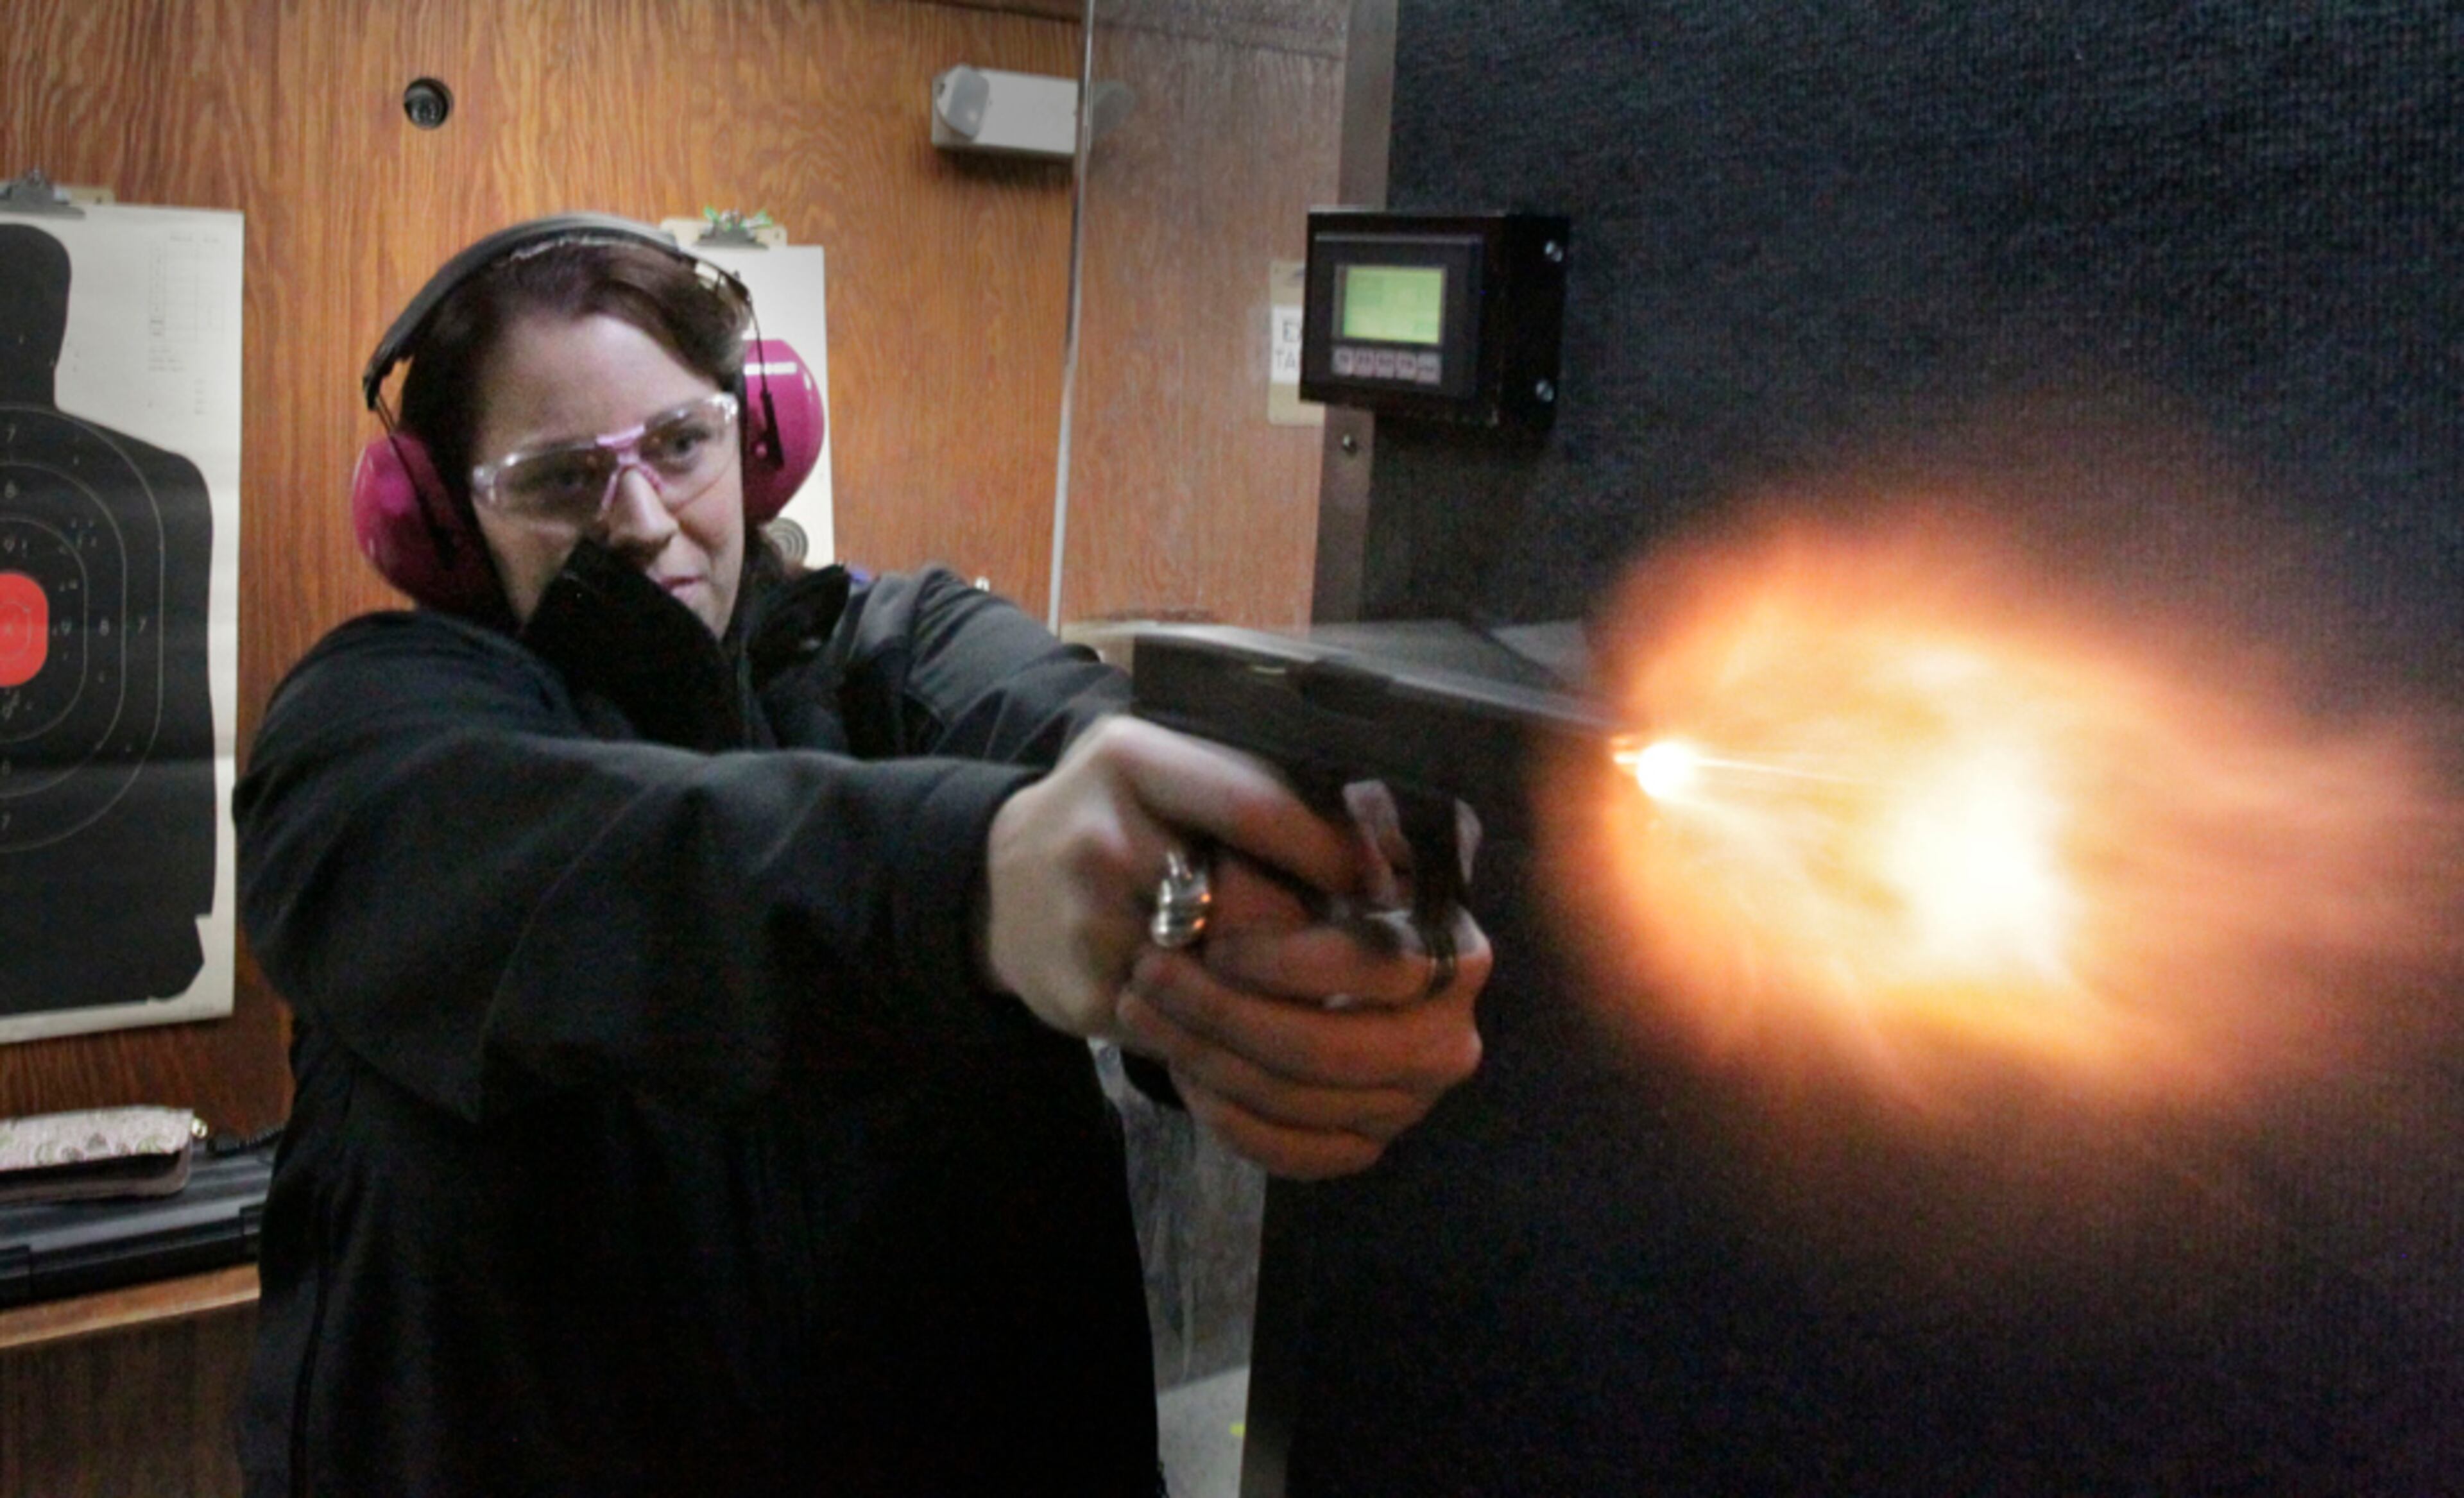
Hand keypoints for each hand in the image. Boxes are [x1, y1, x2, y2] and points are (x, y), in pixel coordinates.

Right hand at [981, 716, 1366, 1041]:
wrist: (993, 882)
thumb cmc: (1112, 813)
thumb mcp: (1161, 764)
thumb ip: (1246, 780)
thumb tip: (1374, 829)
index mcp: (1130, 760)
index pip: (1255, 806)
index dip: (1330, 850)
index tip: (1384, 880)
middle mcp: (1099, 838)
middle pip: (1248, 902)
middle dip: (1306, 930)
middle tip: (1350, 943)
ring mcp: (1084, 923)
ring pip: (1223, 975)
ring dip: (1269, 986)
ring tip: (1294, 980)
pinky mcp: (1081, 997)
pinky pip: (1186, 1025)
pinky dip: (1219, 1025)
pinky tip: (1230, 1011)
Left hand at [1117, 848, 1490, 1178]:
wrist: (1308, 949)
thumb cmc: (1305, 886)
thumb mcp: (1296, 857)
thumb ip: (1280, 866)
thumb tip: (1226, 892)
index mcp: (1453, 954)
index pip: (1377, 968)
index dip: (1286, 962)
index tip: (1214, 944)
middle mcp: (1449, 1037)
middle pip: (1332, 1051)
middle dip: (1225, 1016)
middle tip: (1149, 975)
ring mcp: (1410, 1101)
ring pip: (1302, 1103)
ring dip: (1208, 1061)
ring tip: (1143, 1012)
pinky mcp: (1366, 1143)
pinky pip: (1297, 1156)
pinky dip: (1232, 1121)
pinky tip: (1185, 1073)